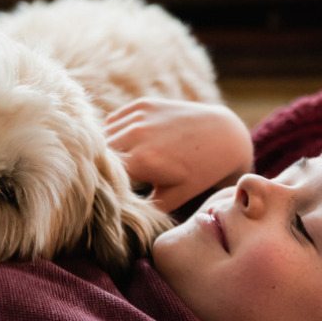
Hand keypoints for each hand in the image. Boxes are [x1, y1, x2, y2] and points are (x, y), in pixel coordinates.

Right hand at [106, 98, 253, 212]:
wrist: (223, 135)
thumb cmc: (200, 172)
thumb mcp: (174, 197)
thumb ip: (143, 208)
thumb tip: (118, 215)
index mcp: (141, 161)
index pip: (102, 176)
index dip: (100, 187)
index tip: (103, 195)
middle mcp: (135, 135)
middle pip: (98, 155)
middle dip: (100, 168)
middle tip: (108, 180)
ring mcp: (138, 116)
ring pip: (103, 136)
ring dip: (105, 150)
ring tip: (118, 164)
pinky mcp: (141, 105)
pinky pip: (114, 121)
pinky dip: (114, 133)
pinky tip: (128, 145)